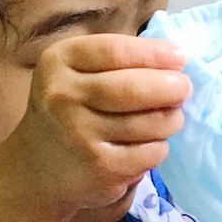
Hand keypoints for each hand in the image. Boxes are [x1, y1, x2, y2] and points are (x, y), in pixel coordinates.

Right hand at [16, 33, 190, 216]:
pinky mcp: (100, 168)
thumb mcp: (75, 74)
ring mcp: (81, 135)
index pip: (115, 51)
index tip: (180, 57)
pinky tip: (152, 144)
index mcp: (58, 63)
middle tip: (184, 88)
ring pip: (147, 123)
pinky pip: (149, 153)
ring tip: (172, 117)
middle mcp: (64, 97)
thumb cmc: (68, 111)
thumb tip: (175, 60)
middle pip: (133, 89)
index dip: (154, 53)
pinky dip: (159, 147)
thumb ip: (115, 61)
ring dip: (170, 119)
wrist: (37, 169)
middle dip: (170, 87)